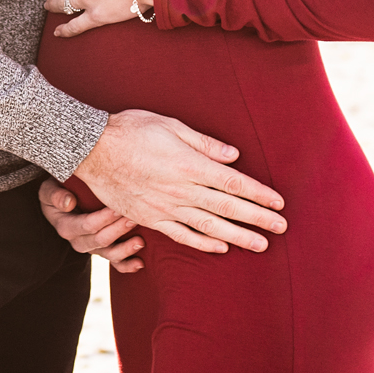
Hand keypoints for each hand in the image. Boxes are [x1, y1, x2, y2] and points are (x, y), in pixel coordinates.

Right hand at [38, 178, 145, 273]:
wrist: (62, 201)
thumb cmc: (57, 191)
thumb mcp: (49, 190)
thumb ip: (54, 195)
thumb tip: (68, 203)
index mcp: (66, 227)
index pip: (87, 226)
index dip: (104, 219)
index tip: (119, 208)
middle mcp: (79, 241)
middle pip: (101, 240)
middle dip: (118, 230)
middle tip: (133, 218)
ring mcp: (92, 248)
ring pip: (110, 254)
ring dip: (126, 249)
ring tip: (140, 241)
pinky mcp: (103, 250)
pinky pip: (115, 263)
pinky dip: (127, 266)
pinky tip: (139, 263)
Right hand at [72, 110, 286, 253]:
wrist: (92, 149)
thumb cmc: (131, 130)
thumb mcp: (170, 125)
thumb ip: (204, 144)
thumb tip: (233, 156)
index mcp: (189, 165)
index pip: (233, 183)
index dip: (258, 194)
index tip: (279, 203)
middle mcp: (181, 190)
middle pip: (227, 207)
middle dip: (257, 219)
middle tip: (281, 228)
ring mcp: (165, 207)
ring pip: (209, 225)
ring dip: (237, 236)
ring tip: (260, 246)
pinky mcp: (150, 217)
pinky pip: (181, 234)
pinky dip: (203, 242)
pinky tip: (220, 247)